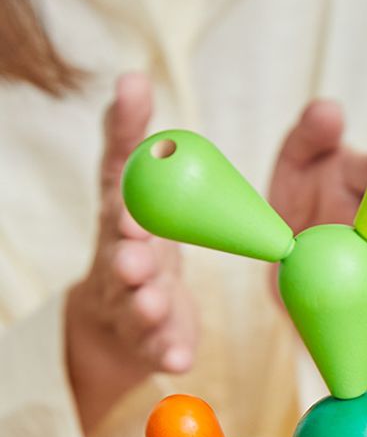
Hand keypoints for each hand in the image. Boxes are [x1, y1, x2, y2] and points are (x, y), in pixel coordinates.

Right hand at [65, 73, 197, 433]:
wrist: (116, 312)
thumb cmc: (135, 236)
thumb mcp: (129, 185)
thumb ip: (129, 138)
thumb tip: (131, 75)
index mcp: (123, 222)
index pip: (118, 207)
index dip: (122, 207)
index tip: (129, 210)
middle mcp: (123, 263)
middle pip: (123, 260)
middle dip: (129, 258)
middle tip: (139, 257)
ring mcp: (135, 304)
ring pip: (138, 305)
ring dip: (146, 304)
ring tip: (153, 304)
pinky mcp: (153, 340)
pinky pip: (160, 348)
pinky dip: (169, 352)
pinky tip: (181, 360)